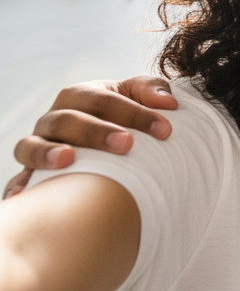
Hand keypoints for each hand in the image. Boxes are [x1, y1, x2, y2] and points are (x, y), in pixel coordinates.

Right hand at [4, 77, 177, 199]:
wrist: (101, 142)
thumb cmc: (123, 116)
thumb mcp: (137, 96)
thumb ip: (152, 91)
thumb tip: (168, 104)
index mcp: (80, 95)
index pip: (104, 100)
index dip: (135, 113)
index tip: (165, 130)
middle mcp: (54, 118)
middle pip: (68, 120)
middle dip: (97, 131)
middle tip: (126, 144)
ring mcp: (38, 145)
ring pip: (31, 145)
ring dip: (47, 152)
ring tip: (68, 159)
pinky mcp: (30, 173)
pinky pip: (19, 179)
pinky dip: (19, 187)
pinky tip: (23, 199)